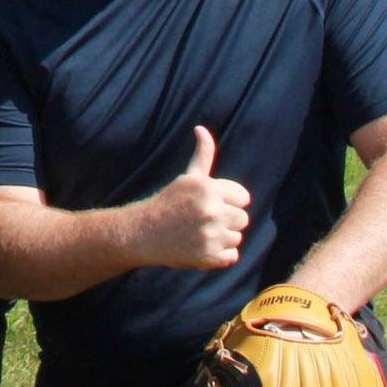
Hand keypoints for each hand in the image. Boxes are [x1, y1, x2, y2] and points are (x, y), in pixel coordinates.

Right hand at [137, 128, 252, 270]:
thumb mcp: (187, 178)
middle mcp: (212, 211)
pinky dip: (219, 256)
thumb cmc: (168, 203)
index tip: (208, 204)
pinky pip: (232, 256)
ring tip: (198, 233)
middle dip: (225, 220)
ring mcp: (211, 236)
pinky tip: (200, 248)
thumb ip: (203, 155)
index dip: (227, 201)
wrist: (143, 233)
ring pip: (237, 238)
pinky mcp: (209, 258)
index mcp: (209, 189)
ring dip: (222, 238)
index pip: (243, 198)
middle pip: (243, 219)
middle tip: (201, 220)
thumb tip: (201, 129)